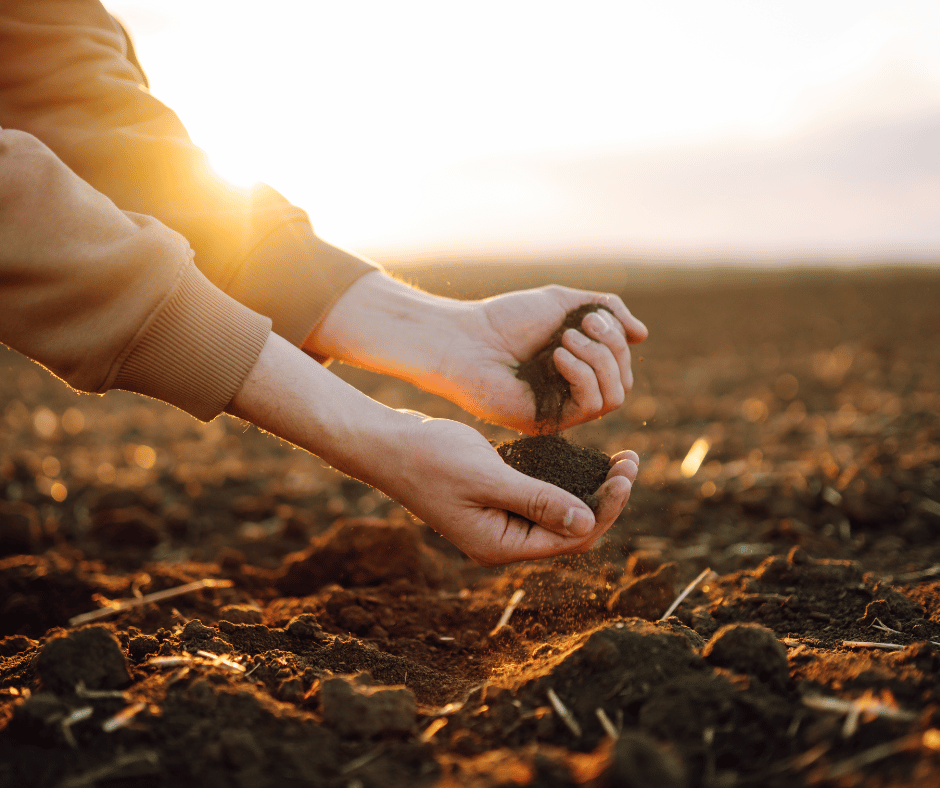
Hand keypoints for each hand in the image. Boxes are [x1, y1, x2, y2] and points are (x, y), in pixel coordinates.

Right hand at [384, 415, 639, 565]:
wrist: (387, 445)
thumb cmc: (430, 459)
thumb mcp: (487, 477)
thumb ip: (537, 500)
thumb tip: (588, 522)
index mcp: (501, 545)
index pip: (571, 538)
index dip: (606, 509)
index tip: (626, 473)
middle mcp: (504, 541)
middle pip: (571, 530)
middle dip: (605, 499)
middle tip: (630, 461)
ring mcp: (499, 522)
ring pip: (559, 513)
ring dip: (590, 489)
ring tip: (620, 460)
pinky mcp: (496, 501)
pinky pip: (541, 498)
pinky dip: (566, 481)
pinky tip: (584, 460)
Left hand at [442, 284, 647, 432]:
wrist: (466, 339)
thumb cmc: (506, 319)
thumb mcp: (564, 302)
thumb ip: (607, 310)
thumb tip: (643, 335)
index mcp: (578, 366)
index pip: (622, 364)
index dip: (617, 339)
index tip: (591, 316)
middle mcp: (573, 391)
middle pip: (624, 380)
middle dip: (611, 348)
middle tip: (581, 326)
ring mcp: (563, 410)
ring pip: (615, 396)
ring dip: (599, 361)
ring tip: (565, 340)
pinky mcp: (550, 422)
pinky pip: (591, 406)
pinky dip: (583, 376)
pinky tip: (557, 357)